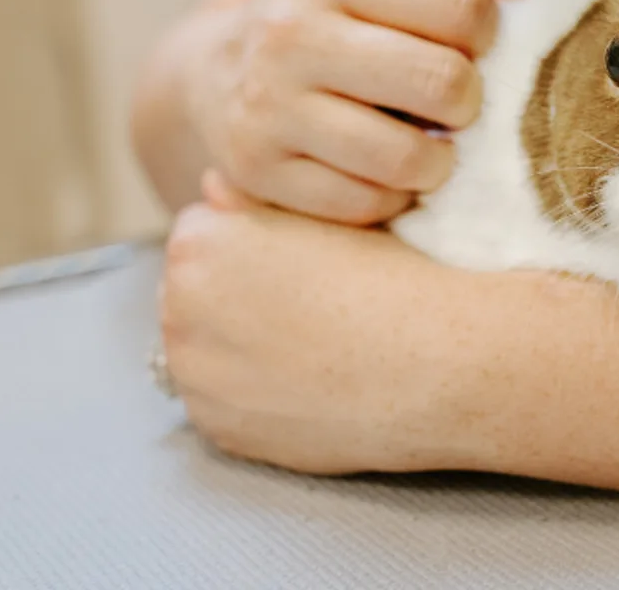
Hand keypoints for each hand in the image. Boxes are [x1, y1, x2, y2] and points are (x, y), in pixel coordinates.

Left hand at [158, 194, 498, 475]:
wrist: (439, 363)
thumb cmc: (391, 274)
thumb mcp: (325, 213)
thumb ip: (253, 196)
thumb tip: (211, 187)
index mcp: (198, 245)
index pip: (202, 231)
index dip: (252, 241)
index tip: (298, 258)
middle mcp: (179, 312)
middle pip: (192, 291)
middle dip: (231, 294)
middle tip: (304, 303)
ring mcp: (196, 379)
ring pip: (203, 350)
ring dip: (235, 347)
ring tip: (308, 344)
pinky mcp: (220, 430)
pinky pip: (222, 404)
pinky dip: (253, 396)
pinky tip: (308, 383)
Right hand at [184, 0, 534, 225]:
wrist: (214, 74)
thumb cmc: (332, 20)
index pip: (461, 5)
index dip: (487, 34)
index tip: (470, 47)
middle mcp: (290, 35)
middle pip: (441, 82)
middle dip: (468, 102)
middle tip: (454, 106)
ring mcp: (268, 109)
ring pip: (406, 158)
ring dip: (437, 161)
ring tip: (428, 145)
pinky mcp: (258, 173)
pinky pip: (365, 205)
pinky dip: (390, 196)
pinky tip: (381, 172)